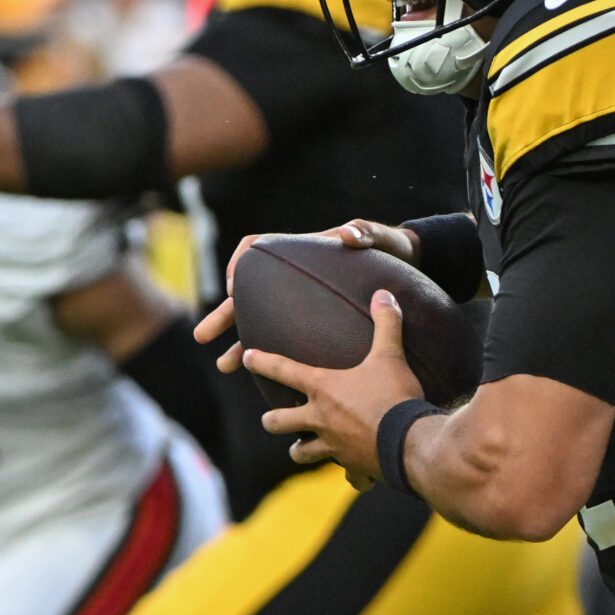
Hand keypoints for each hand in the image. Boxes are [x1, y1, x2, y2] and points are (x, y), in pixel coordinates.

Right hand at [197, 222, 424, 374]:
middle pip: (249, 295)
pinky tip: (267, 380)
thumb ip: (364, 233)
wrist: (412, 269)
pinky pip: (287, 342)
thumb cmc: (394, 249)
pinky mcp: (316, 325)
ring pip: (262, 324)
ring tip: (225, 366)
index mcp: (303, 252)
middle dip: (225, 316)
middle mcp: (296, 280)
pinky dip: (275, 360)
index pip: (256, 248)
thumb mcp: (381, 238)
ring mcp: (303, 304)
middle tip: (203, 337)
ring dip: (241, 344)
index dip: (238, 264)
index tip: (232, 288)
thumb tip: (347, 234)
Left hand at [248, 289, 425, 481]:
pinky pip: (347, 474)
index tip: (246, 357)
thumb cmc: (395, 395)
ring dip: (300, 450)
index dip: (262, 362)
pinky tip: (355, 473)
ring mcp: (333, 446)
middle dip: (273, 419)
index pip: (283, 371)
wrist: (411, 442)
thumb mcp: (391, 356)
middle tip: (272, 417)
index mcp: (323, 389)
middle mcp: (320, 419)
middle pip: (279, 421)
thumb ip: (386, 323)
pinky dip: (350, 473)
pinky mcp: (353, 467)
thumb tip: (383, 293)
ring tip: (301, 448)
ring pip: (301, 453)